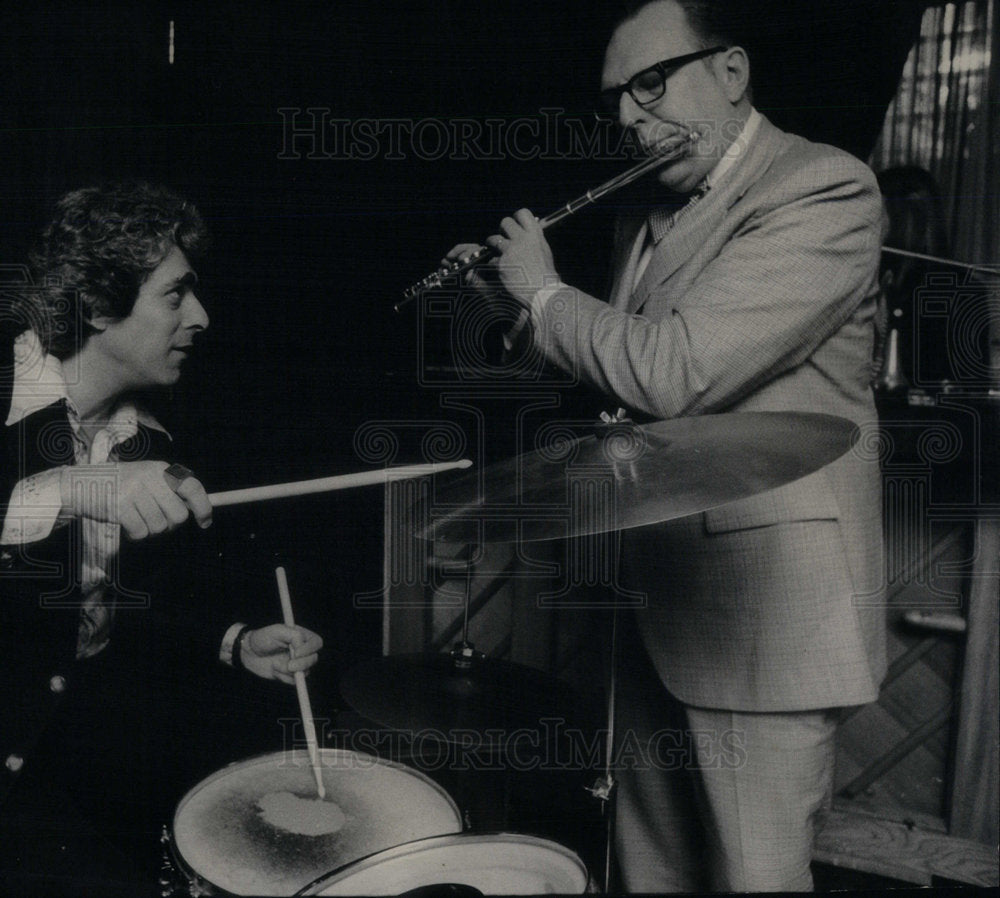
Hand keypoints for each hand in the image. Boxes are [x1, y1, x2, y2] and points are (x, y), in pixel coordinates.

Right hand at [59, 460, 212, 539]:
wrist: (79, 484)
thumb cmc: (120, 485)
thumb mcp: (146, 477)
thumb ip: (170, 490)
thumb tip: (197, 510)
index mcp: (160, 469)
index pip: (192, 488)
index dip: (203, 507)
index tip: (205, 522)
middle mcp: (150, 478)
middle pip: (179, 515)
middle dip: (170, 524)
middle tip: (156, 520)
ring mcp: (134, 492)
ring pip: (160, 527)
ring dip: (151, 529)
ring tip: (137, 518)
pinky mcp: (120, 507)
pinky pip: (141, 532)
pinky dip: (136, 535)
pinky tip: (126, 524)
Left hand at [239, 624, 322, 683]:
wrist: (248, 652)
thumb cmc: (262, 638)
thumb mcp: (277, 630)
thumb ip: (294, 635)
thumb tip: (302, 648)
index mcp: (302, 636)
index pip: (317, 643)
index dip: (310, 649)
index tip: (296, 652)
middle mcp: (302, 650)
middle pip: (314, 659)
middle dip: (301, 664)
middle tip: (289, 665)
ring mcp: (297, 663)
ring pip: (305, 672)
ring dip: (289, 671)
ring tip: (275, 664)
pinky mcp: (290, 675)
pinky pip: (293, 681)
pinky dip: (283, 677)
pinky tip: (274, 669)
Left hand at [444, 209, 558, 307]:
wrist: (543, 293)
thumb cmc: (546, 276)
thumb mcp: (545, 252)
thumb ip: (534, 240)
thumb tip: (525, 234)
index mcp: (535, 235)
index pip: (522, 213)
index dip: (516, 218)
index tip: (514, 225)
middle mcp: (522, 239)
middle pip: (505, 222)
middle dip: (502, 230)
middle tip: (504, 239)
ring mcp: (511, 251)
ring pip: (493, 239)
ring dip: (493, 245)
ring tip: (498, 254)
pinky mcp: (501, 263)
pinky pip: (492, 260)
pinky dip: (495, 266)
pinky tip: (502, 272)